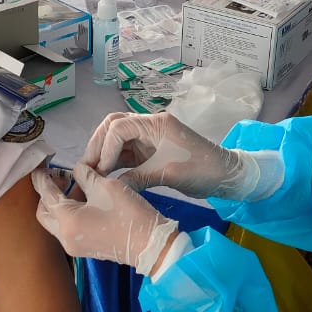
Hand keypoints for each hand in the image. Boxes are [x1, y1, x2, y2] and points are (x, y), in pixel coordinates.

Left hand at [32, 165, 178, 275]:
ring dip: (59, 203)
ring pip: (55, 221)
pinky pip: (67, 228)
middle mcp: (65, 236)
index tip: (39, 167)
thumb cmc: (128, 215)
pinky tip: (83, 199)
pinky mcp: (85, 248)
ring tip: (73, 184)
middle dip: (46, 193)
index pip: (46, 195)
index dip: (42, 179)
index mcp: (67, 220)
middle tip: (56, 176)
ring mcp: (74, 245)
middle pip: (44, 212)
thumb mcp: (105, 187)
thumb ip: (85, 176)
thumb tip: (77, 171)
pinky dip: (69, 213)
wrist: (150, 245)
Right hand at [81, 111, 278, 200]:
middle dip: (98, 145)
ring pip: (117, 139)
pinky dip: (114, 162)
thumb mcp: (167, 174)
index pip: (119, 127)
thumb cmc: (201, 170)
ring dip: (103, 153)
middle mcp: (150, 126)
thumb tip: (109, 188)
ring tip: (91, 173)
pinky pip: (126, 152)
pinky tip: (105, 176)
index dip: (106, 147)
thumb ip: (136, 178)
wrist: (225, 175)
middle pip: (113, 126)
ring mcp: (149, 138)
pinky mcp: (150, 151)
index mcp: (156, 124)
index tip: (101, 170)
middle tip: (86, 168)